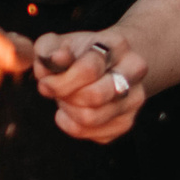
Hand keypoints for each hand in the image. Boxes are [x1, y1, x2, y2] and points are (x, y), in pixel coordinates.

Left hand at [30, 26, 147, 143]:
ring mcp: (134, 97)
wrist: (102, 64)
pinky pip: (94, 136)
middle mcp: (134, 70)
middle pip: (95, 96)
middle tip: (57, 92)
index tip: (45, 82)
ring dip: (68, 111)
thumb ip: (49, 48)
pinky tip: (72, 111)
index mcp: (117, 44)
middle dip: (65, 97)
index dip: (60, 81)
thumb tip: (57, 58)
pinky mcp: (127, 121)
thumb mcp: (57, 43)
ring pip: (92, 118)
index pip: (89, 70)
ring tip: (65, 99)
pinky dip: (74, 126)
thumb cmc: (75, 53)